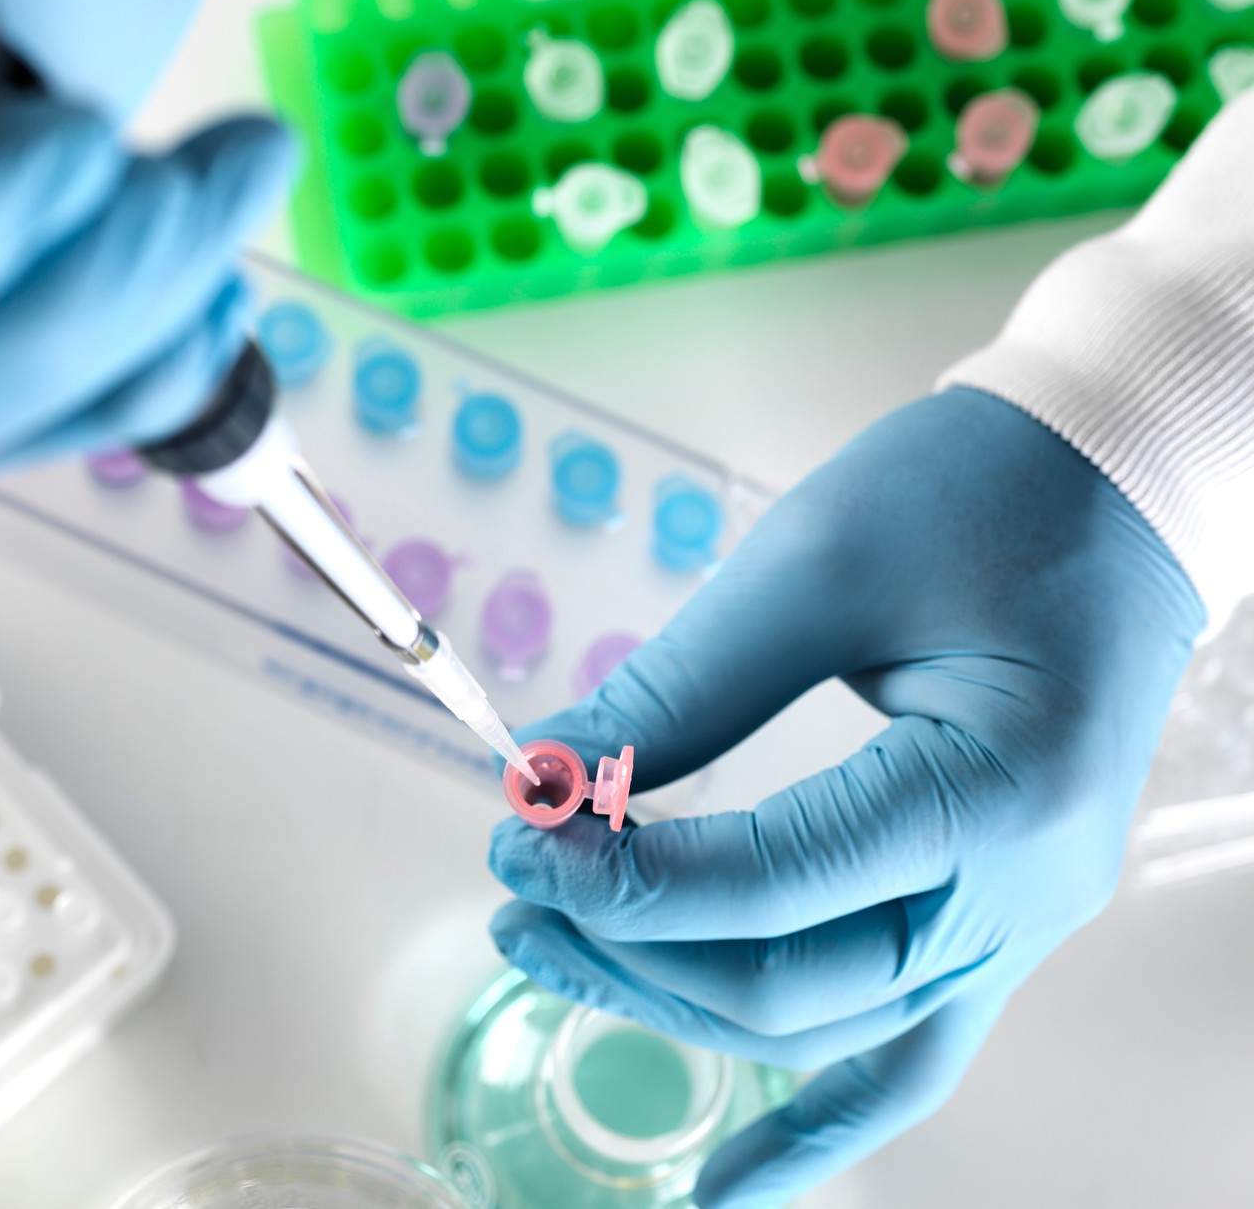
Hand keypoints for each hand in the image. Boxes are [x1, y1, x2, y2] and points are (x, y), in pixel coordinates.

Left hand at [488, 389, 1201, 1205]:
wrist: (1112, 487)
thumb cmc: (982, 495)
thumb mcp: (816, 565)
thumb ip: (680, 689)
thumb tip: (547, 778)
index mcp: (996, 793)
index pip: (769, 885)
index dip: (623, 872)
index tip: (516, 827)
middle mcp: (1022, 893)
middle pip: (789, 983)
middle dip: (629, 944)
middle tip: (513, 881)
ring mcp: (1016, 921)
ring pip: (824, 1024)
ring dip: (677, 1003)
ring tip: (549, 947)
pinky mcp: (991, 914)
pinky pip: (905, 1052)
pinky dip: (817, 1124)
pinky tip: (726, 1191)